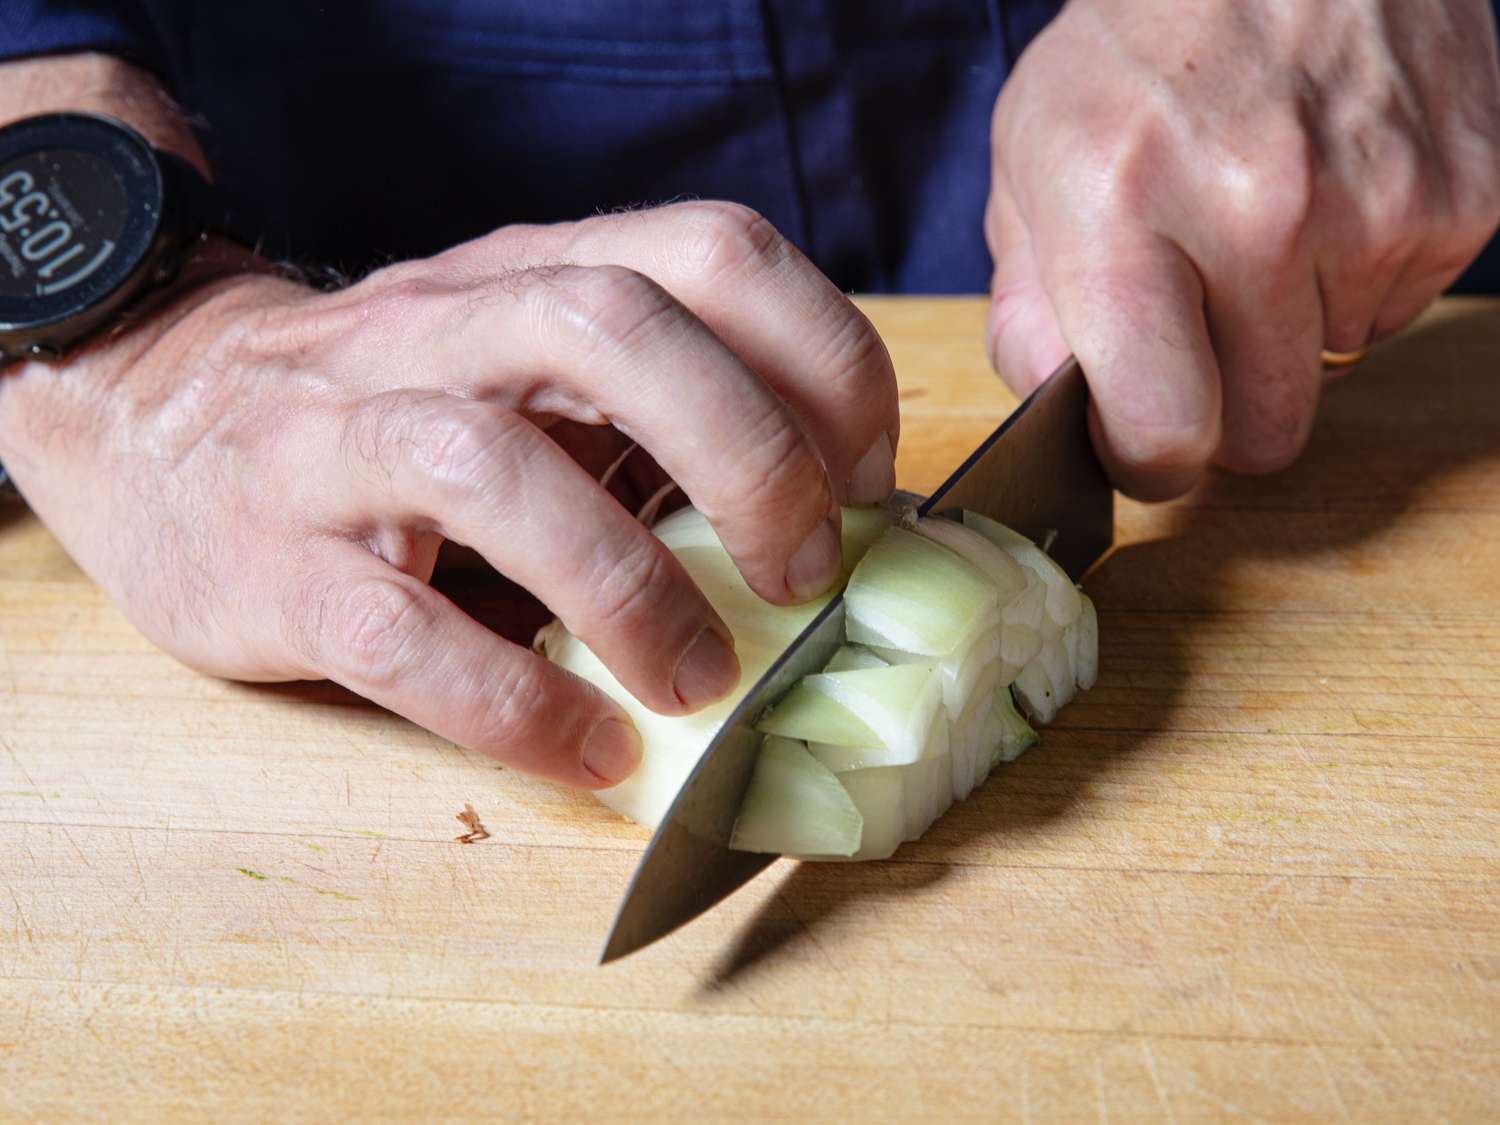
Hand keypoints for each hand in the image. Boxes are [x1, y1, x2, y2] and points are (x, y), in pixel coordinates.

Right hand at [0, 203, 898, 786]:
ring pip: (492, 469)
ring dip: (631, 586)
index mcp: (529, 275)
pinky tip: (592, 748)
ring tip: (700, 680)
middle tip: (802, 578)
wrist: (149, 415)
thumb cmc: (388, 412)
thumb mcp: (521, 367)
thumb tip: (828, 515)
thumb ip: (648, 410)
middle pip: (612, 328)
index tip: (866, 480)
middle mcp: (437, 329)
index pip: (708, 252)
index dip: (821, 358)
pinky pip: (395, 630)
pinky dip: (513, 702)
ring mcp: (337, 437)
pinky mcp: (269, 560)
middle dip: (746, 458)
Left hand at [986, 0, 1499, 497]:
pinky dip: (1354, 274)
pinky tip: (1321, 193)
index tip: (1140, 435)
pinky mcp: (1459, 196)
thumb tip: (1064, 409)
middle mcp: (1259, 215)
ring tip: (1255, 223)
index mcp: (1125, 213)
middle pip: (1262, 434)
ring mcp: (1376, 205)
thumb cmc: (1133, 51)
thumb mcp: (1029, 164)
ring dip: (1289, 327)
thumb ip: (1027, 308)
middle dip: (1221, 405)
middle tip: (1196, 328)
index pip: (1165, 432)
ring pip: (1332, 368)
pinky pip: (1396, 306)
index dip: (1147, 457)